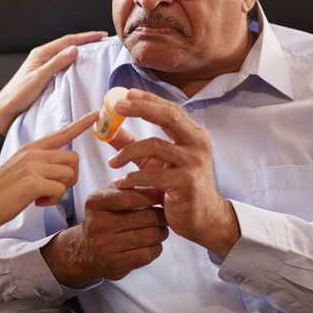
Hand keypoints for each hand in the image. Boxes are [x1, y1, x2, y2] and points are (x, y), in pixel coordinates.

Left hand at [0, 31, 106, 131]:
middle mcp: (42, 56)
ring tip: (96, 50)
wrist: (6, 109)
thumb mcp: (39, 78)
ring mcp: (42, 65)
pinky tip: (81, 65)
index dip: (86, 37)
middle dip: (86, 41)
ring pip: (65, 53)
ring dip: (81, 50)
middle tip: (103, 41)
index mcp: (41, 53)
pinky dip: (74, 61)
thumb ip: (56, 63)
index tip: (102, 35)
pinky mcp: (44, 74)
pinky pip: (62, 63)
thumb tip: (75, 49)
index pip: (68, 41)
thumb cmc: (19, 94)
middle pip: (68, 44)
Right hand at [0, 111, 97, 231]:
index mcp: (31, 148)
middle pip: (73, 158)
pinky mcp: (33, 182)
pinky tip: (37, 202)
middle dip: (70, 177)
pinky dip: (52, 201)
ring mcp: (33, 166)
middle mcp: (33, 153)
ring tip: (41, 196)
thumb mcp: (19, 168)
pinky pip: (60, 190)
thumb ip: (38, 163)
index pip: (61, 133)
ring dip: (60, 190)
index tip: (95, 114)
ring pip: (69, 174)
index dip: (80, 124)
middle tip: (53, 189)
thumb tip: (60, 169)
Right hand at [42, 187, 167, 285]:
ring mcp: (106, 245)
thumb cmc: (105, 218)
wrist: (87, 250)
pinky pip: (148, 253)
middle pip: (145, 217)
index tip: (163, 195)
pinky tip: (153, 243)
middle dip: (160, 215)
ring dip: (162, 232)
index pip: (129, 197)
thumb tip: (159, 182)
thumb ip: (128, 186)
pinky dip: (157, 247)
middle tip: (165, 214)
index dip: (151, 196)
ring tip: (161, 228)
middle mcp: (97, 223)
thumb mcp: (108, 197)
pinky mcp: (116, 263)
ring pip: (150, 235)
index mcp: (94, 202)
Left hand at [108, 89, 240, 257]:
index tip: (125, 94)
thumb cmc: (179, 187)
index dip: (147, 99)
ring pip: (155, 146)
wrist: (204, 219)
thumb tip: (109, 131)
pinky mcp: (187, 182)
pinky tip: (121, 183)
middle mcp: (198, 143)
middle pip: (169, 116)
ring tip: (113, 162)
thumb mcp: (155, 163)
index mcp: (194, 134)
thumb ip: (134, 145)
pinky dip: (133, 177)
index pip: (170, 109)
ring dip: (127, 152)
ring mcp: (194, 162)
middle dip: (141, 108)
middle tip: (116, 107)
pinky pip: (153, 175)